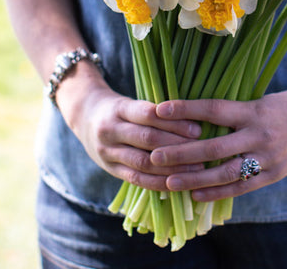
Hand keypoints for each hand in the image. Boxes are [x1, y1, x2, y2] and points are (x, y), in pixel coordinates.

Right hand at [63, 80, 203, 190]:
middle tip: (202, 148)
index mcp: (118, 108)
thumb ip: (155, 111)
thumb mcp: (131, 101)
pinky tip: (177, 183)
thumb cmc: (118, 107)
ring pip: (142, 162)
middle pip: (147, 138)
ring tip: (196, 168)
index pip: (149, 114)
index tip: (197, 127)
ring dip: (171, 167)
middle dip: (177, 144)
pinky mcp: (109, 169)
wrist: (84, 116)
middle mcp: (110, 130)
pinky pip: (136, 179)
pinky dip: (157, 183)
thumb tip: (194, 118)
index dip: (174, 122)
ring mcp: (108, 152)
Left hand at [150, 86, 286, 200]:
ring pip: (226, 172)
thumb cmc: (286, 104)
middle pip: (214, 145)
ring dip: (195, 178)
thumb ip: (233, 113)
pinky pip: (242, 187)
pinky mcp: (274, 175)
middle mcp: (259, 134)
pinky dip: (217, 192)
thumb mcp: (259, 101)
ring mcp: (268, 157)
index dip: (186, 109)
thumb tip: (195, 119)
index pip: (214, 108)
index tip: (160, 109)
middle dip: (182, 151)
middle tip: (155, 154)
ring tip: (169, 181)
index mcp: (253, 110)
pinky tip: (196, 195)